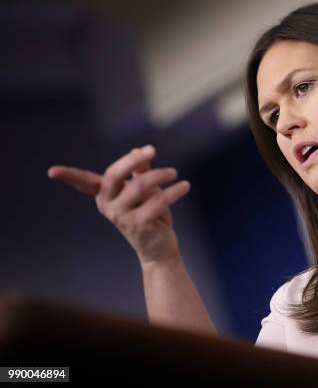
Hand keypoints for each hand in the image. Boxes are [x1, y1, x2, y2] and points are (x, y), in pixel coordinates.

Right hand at [47, 145, 190, 265]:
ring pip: (139, 185)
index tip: (51, 172)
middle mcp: (108, 205)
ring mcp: (122, 216)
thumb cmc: (151, 216)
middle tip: (153, 150)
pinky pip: (157, 201)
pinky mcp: (139, 224)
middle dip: (133, 160)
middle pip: (114, 175)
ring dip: (161, 175)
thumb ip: (140, 172)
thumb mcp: (146, 191)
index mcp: (105, 195)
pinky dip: (173, 191)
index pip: (84, 183)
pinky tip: (185, 186)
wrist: (159, 248)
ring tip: (174, 173)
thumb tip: (139, 150)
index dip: (69, 176)